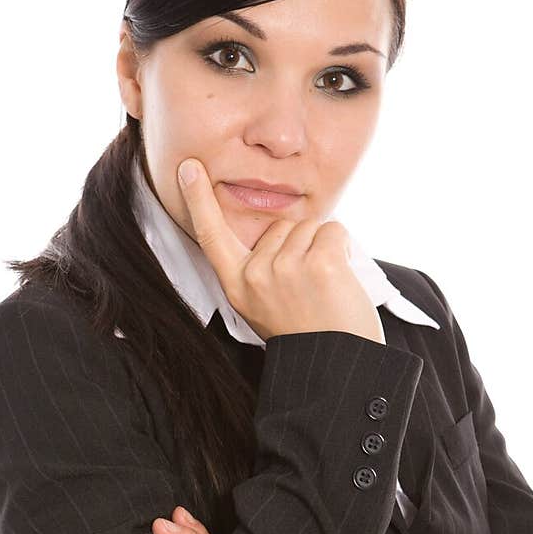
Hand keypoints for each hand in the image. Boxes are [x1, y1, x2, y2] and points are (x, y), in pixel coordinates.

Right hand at [176, 157, 384, 344]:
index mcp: (238, 286)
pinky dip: (343, 248)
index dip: (199, 201)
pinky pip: (333, 230)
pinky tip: (340, 281)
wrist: (336, 366)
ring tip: (325, 290)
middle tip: (309, 290)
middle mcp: (255, 276)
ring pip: (308, 227)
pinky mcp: (320, 263)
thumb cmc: (308, 336)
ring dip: (323, 249)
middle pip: (279, 226)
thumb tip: (278, 230)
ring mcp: (286, 269)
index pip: (212, 236)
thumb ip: (262, 270)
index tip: (189, 167)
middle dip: (299, 246)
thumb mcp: (267, 306)